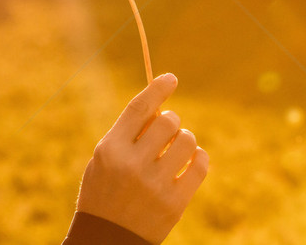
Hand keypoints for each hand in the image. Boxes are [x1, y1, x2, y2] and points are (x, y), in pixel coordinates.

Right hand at [75, 73, 208, 243]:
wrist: (107, 240)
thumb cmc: (105, 192)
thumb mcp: (104, 160)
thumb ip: (129, 134)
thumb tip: (162, 105)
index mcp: (110, 149)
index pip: (139, 108)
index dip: (158, 89)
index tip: (171, 78)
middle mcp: (132, 165)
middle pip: (169, 121)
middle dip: (171, 123)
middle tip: (166, 135)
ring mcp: (155, 185)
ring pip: (188, 140)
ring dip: (185, 141)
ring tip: (175, 152)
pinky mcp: (174, 203)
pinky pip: (201, 165)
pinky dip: (199, 159)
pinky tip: (190, 163)